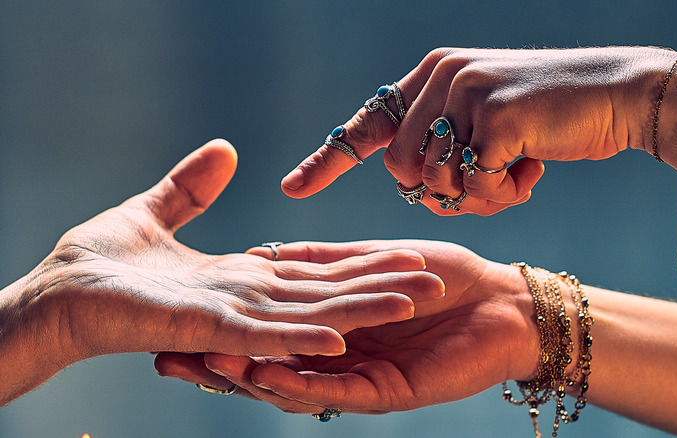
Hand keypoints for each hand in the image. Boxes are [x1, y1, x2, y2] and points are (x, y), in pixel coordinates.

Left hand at [1, 141, 443, 405]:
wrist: (47, 304)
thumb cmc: (93, 264)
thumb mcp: (148, 212)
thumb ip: (189, 186)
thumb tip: (223, 149)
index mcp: (236, 281)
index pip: (311, 271)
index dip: (358, 265)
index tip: (403, 255)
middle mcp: (242, 304)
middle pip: (324, 297)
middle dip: (376, 290)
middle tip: (431, 282)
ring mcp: (227, 322)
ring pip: (306, 318)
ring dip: (357, 312)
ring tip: (408, 303)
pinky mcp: (205, 333)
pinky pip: (260, 339)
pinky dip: (299, 340)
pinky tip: (337, 336)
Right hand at [155, 240, 537, 413]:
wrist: (501, 299)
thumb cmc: (442, 272)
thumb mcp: (367, 256)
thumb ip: (320, 258)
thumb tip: (265, 250)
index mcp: (332, 327)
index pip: (264, 331)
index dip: (219, 330)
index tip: (170, 323)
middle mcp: (337, 358)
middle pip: (265, 365)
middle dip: (215, 364)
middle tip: (163, 358)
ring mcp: (357, 378)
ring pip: (291, 384)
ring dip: (245, 377)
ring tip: (201, 367)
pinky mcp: (383, 392)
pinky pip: (334, 392)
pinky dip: (298, 382)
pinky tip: (263, 375)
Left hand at [282, 46, 668, 214]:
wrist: (617, 94)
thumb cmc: (551, 121)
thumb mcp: (487, 125)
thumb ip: (446, 143)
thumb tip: (411, 182)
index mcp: (433, 76)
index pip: (370, 122)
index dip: (330, 159)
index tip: (293, 188)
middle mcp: (441, 76)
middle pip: (403, 170)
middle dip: (443, 193)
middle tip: (489, 183)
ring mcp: (464, 92)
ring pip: (433, 181)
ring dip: (476, 196)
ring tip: (515, 171)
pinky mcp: (492, 114)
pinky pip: (472, 185)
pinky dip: (502, 194)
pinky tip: (532, 170)